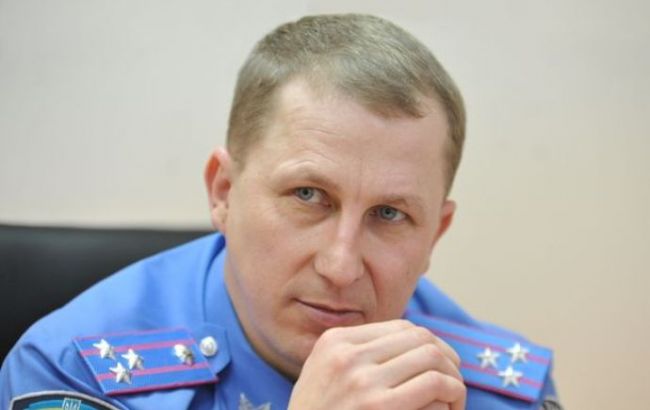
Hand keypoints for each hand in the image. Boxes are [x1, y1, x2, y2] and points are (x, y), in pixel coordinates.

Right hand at [288, 320, 465, 409]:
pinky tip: (449, 409)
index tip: (440, 364)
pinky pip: (433, 387)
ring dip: (453, 379)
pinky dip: (450, 396)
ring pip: (432, 359)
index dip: (429, 344)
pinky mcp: (380, 408)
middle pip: (420, 338)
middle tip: (454, 382)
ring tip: (454, 399)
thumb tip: (408, 343)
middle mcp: (347, 356)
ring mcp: (363, 382)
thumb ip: (354, 354)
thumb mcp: (322, 374)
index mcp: (335, 342)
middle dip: (447, 359)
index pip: (401, 327)